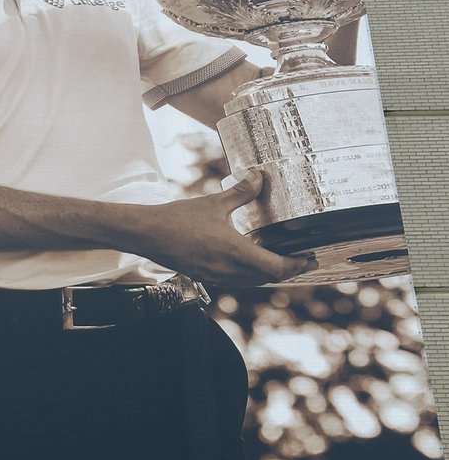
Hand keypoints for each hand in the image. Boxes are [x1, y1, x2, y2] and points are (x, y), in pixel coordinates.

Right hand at [138, 170, 315, 287]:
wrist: (148, 234)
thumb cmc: (177, 219)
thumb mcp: (213, 202)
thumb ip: (240, 192)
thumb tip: (259, 177)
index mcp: (235, 252)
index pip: (276, 267)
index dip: (297, 265)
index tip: (311, 260)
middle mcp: (229, 270)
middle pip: (269, 278)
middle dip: (289, 271)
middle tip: (303, 261)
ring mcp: (217, 276)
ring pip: (253, 283)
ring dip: (270, 275)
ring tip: (281, 263)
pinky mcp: (207, 276)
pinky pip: (238, 281)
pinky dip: (252, 276)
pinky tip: (250, 263)